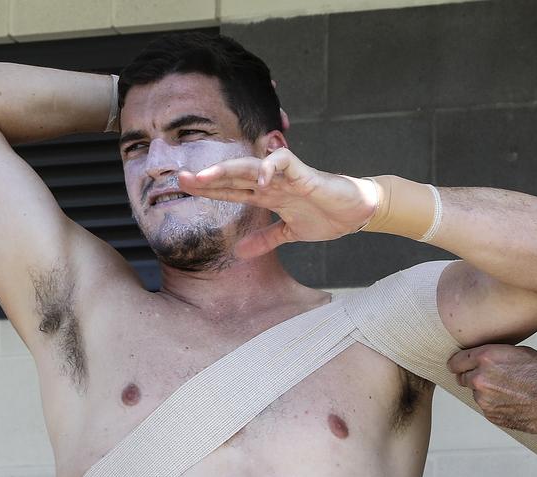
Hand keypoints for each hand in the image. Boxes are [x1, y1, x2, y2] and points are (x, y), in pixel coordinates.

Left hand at [178, 148, 376, 258]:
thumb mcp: (289, 234)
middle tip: (180, 179)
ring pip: (250, 166)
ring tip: (203, 177)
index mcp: (266, 195)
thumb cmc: (325, 216)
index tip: (184, 189)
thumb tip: (239, 253)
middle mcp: (271, 183)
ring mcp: (286, 177)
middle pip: (232, 176)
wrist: (356, 212)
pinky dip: (269, 167)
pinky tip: (257, 179)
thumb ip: (265, 240)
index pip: (231, 190)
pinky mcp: (304, 174)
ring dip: (226, 170)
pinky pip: (284, 162)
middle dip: (207, 178)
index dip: (208, 190)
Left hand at [448, 344, 536, 436]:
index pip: (456, 361)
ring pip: (475, 393)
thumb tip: (479, 357)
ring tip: (508, 390)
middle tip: (487, 378)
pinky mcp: (491, 415)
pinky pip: (486, 407)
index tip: (456, 366)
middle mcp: (479, 378)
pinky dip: (494, 404)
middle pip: (462, 378)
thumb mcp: (517, 352)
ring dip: (484, 392)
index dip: (456, 363)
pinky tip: (511, 401)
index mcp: (485, 358)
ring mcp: (484, 399)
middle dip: (471, 377)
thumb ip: (492, 354)